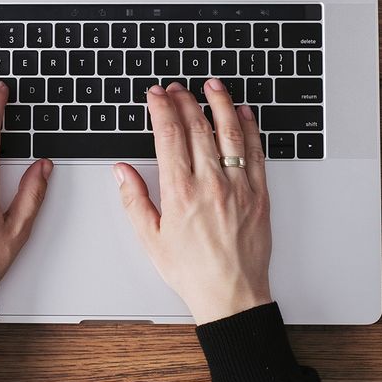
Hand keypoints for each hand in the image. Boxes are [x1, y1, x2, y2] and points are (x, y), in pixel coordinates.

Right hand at [114, 79, 272, 324]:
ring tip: (212, 86)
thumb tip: (122, 170)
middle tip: (176, 87)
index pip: (170, 136)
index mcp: (181, 193)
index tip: (156, 94)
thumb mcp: (150, 238)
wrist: (231, 295)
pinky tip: (243, 114)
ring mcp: (239, 187)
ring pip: (230, 133)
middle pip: (198, 127)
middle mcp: (211, 184)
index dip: (162, 108)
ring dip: (220, 103)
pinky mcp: (260, 195)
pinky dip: (250, 129)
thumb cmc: (191, 271)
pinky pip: (256, 153)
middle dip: (185, 100)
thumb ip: (134, 199)